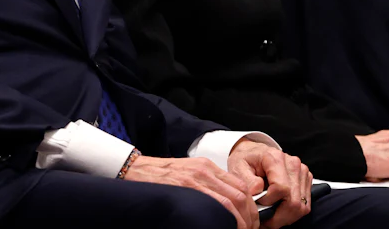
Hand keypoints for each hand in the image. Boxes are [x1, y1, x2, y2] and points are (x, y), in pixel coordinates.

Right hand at [124, 155, 258, 228]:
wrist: (135, 168)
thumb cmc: (160, 175)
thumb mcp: (188, 171)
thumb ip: (207, 182)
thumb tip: (227, 203)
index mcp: (207, 166)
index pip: (241, 186)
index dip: (251, 206)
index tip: (252, 221)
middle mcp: (205, 170)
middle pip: (240, 195)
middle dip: (250, 217)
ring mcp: (196, 179)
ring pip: (230, 202)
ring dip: (240, 222)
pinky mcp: (186, 188)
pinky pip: (214, 205)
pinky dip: (224, 219)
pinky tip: (225, 228)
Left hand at [227, 139, 310, 227]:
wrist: (254, 152)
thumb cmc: (246, 160)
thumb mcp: (238, 168)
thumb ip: (247, 180)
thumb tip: (257, 192)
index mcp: (275, 158)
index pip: (281, 188)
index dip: (269, 201)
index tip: (258, 203)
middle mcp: (293, 164)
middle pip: (294, 201)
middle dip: (279, 217)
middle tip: (264, 221)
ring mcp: (302, 171)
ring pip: (302, 206)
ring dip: (286, 217)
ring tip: (271, 216)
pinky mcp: (306, 179)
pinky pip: (305, 205)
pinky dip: (292, 212)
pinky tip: (279, 209)